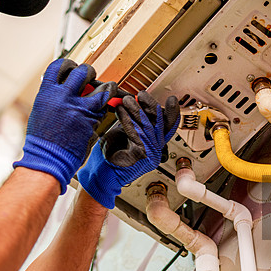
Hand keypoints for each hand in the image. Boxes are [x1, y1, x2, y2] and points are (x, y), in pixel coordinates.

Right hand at [14, 58, 116, 192]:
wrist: (48, 159)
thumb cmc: (42, 140)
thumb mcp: (40, 111)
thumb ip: (52, 97)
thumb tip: (60, 88)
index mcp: (47, 94)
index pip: (59, 67)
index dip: (68, 64)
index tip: (73, 66)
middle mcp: (63, 98)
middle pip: (83, 72)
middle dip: (90, 72)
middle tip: (91, 77)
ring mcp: (79, 109)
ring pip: (103, 90)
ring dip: (107, 88)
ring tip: (108, 89)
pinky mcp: (91, 122)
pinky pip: (102, 110)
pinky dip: (102, 111)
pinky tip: (98, 113)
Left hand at [77, 91, 179, 208]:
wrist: (99, 174)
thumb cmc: (108, 156)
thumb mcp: (124, 133)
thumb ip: (133, 121)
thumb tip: (135, 103)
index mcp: (153, 145)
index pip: (168, 126)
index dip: (171, 112)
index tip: (171, 99)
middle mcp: (155, 150)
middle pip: (161, 123)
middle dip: (150, 106)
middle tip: (141, 95)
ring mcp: (151, 155)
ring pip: (148, 126)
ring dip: (136, 110)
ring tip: (126, 101)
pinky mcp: (142, 157)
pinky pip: (137, 133)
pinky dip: (128, 120)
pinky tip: (120, 111)